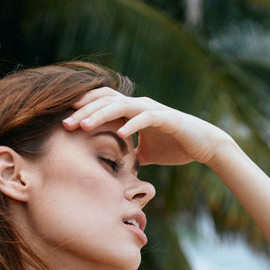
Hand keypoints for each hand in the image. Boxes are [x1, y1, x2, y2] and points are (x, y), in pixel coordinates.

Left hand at [62, 88, 234, 166]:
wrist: (204, 145)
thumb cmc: (175, 146)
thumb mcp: (146, 152)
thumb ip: (130, 153)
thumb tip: (116, 168)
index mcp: (132, 110)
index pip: (103, 103)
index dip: (84, 108)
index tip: (65, 120)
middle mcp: (140, 105)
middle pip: (106, 101)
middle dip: (84, 111)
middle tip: (65, 123)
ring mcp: (152, 109)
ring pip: (121, 106)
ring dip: (101, 114)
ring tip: (84, 125)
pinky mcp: (167, 118)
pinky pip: (146, 118)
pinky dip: (132, 124)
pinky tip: (120, 133)